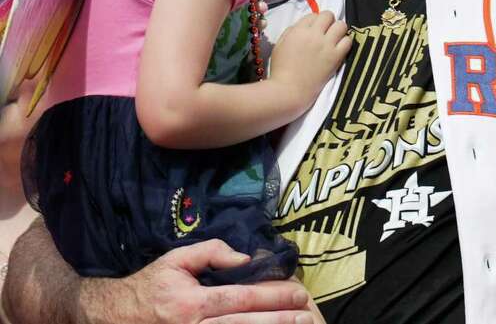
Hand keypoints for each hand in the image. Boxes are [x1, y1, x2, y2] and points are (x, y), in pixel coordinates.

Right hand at [94, 240, 313, 323]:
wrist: (114, 317)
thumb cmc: (150, 286)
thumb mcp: (176, 259)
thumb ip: (212, 252)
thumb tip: (246, 259)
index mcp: (192, 303)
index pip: (242, 299)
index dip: (273, 297)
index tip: (297, 292)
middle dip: (280, 320)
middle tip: (307, 315)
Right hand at [268, 11, 350, 99]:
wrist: (289, 90)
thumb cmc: (280, 69)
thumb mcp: (280, 45)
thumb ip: (291, 31)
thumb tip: (303, 26)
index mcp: (299, 30)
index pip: (313, 15)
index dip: (314, 21)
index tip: (314, 30)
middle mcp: (314, 34)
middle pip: (329, 15)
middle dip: (328, 21)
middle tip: (326, 32)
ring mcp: (327, 45)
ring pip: (342, 25)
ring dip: (338, 30)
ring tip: (334, 39)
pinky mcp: (336, 57)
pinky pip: (348, 41)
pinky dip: (345, 42)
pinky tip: (339, 48)